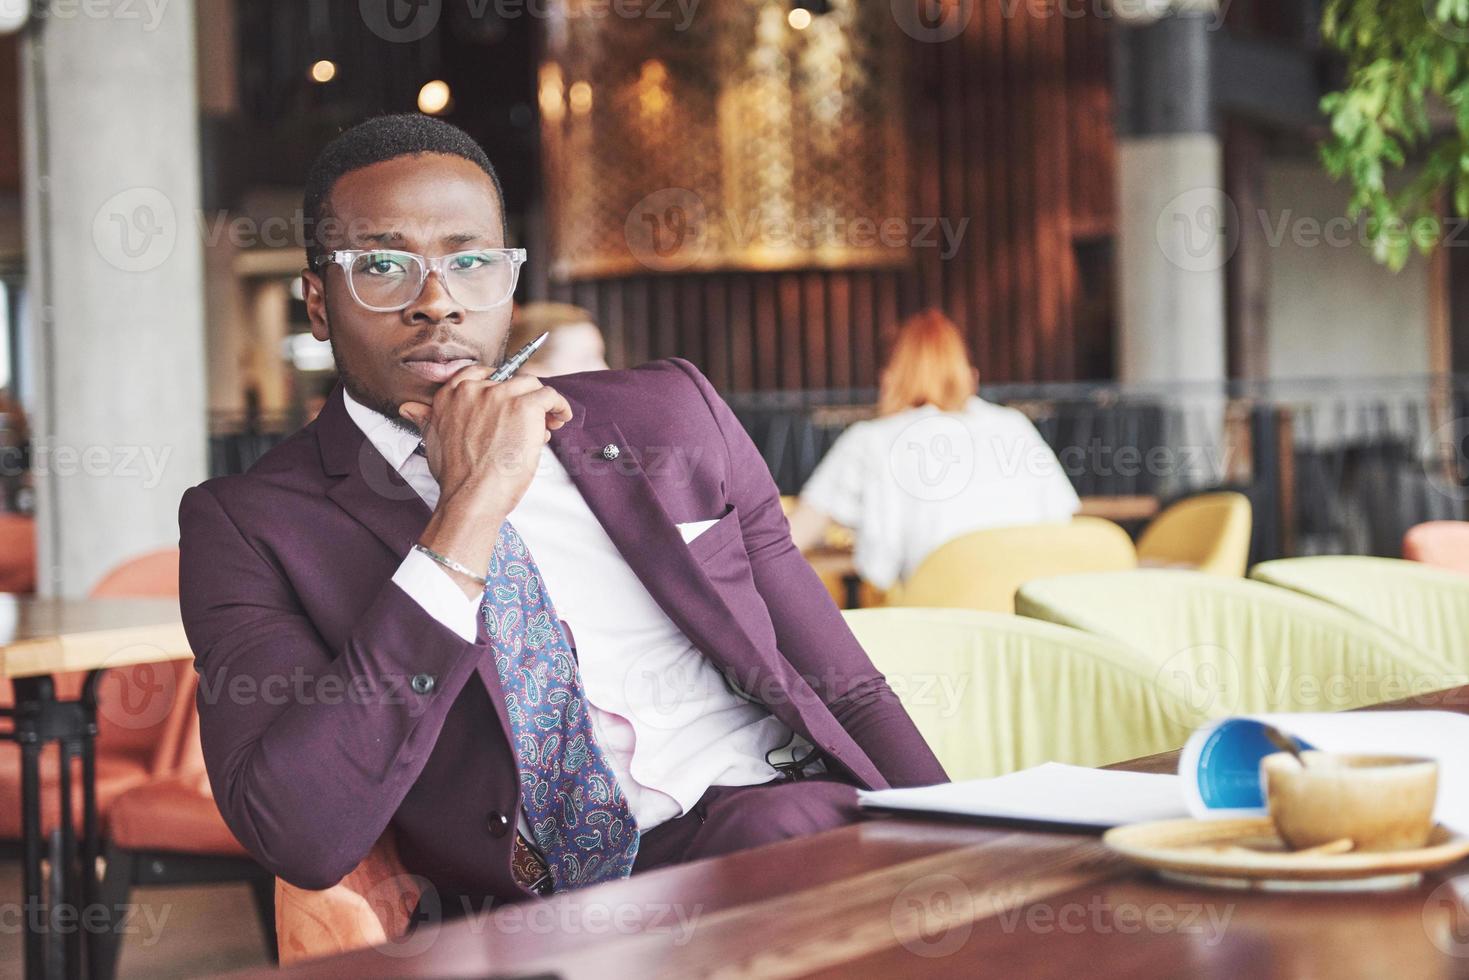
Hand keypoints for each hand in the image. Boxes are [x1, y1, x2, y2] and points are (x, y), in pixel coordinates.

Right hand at [398, 367, 572, 597]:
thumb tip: (407, 408)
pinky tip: (561, 420)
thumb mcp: (432, 440)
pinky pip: (550, 395)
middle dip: (521, 400)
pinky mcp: (525, 406)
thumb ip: (425, 418)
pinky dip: (560, 407)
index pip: (480, 373)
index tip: (507, 402)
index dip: (498, 386)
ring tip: (545, 428)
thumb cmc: (456, 477)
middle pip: (510, 381)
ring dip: (541, 406)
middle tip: (528, 424)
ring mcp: (500, 395)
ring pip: (532, 386)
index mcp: (451, 395)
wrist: (471, 496)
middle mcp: (475, 390)